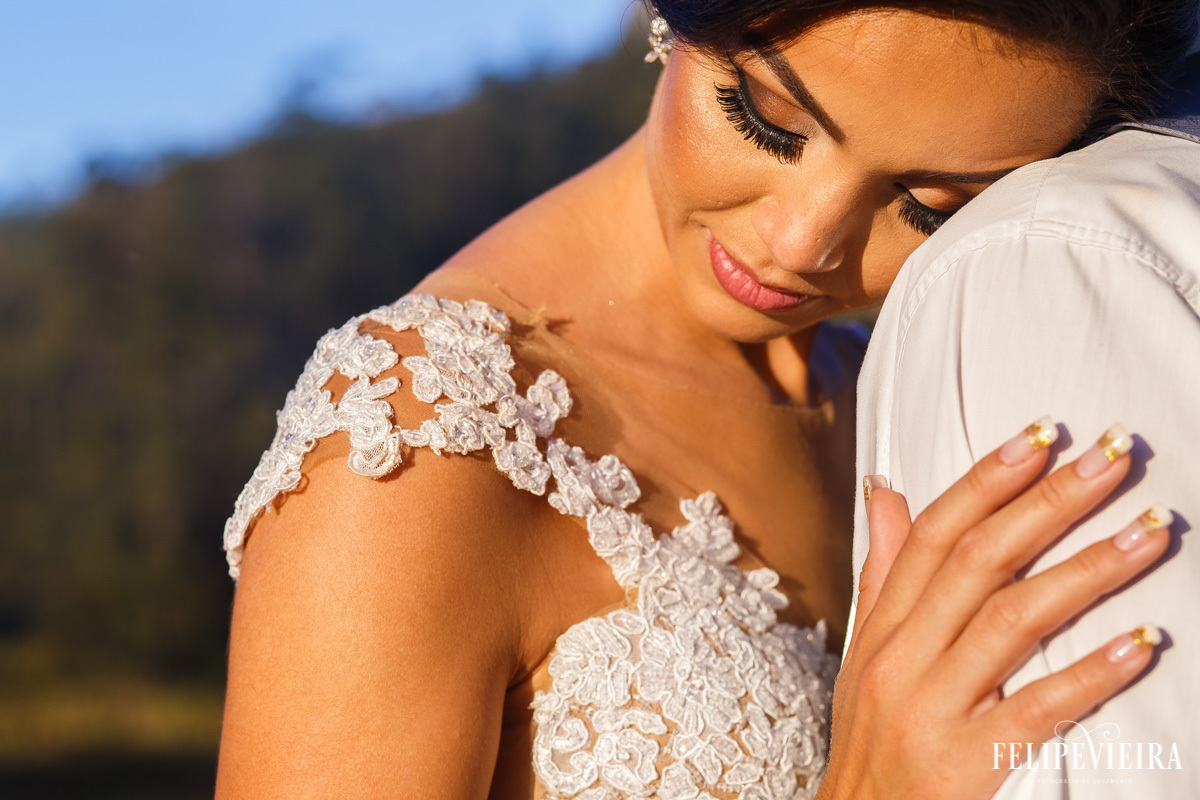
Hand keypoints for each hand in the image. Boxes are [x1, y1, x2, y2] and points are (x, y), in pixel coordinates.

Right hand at [818, 419, 1172, 799]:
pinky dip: (1091, 672)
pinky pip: (1037, 709)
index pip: (935, 533)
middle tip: (1112, 457)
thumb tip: (886, 490)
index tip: (1041, 436)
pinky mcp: (965, 764)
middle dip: (1050, 502)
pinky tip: (1143, 641)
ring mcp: (932, 709)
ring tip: (1151, 530)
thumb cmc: (870, 739)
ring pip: (1014, 620)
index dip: (988, 479)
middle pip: (980, 561)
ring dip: (1089, 569)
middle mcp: (901, 658)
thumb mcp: (864, 652)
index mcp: (883, 626)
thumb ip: (883, 571)